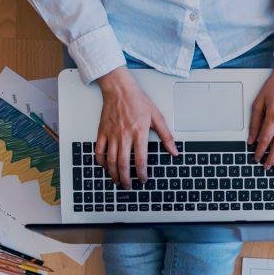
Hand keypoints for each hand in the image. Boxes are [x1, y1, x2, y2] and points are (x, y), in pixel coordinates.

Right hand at [94, 67, 176, 187]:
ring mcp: (112, 135)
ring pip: (110, 160)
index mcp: (139, 133)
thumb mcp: (157, 116)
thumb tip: (174, 151)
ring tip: (118, 181)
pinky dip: (101, 161)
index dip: (142, 173)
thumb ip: (166, 136)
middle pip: (123, 164)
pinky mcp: (102, 132)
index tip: (143, 180)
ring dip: (114, 174)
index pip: (140, 160)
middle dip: (126, 179)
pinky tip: (105, 167)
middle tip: (129, 186)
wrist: (119, 88)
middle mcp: (124, 136)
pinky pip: (99, 151)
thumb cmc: (137, 100)